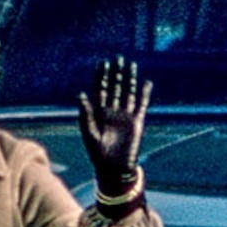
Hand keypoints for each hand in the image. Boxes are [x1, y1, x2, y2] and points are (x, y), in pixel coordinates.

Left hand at [79, 55, 149, 198]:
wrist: (113, 168)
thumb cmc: (97, 153)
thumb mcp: (89, 132)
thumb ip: (86, 113)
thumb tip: (80, 94)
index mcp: (99, 113)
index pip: (101, 90)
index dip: (102, 77)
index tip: (102, 63)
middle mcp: (113, 112)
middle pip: (115, 88)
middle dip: (116, 73)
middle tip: (117, 58)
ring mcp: (125, 116)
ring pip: (128, 93)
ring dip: (130, 79)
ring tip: (131, 65)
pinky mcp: (137, 122)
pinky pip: (141, 104)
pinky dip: (144, 93)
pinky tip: (146, 82)